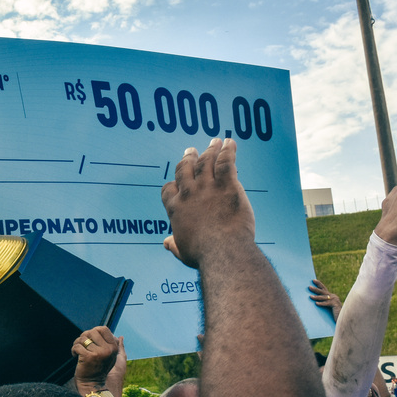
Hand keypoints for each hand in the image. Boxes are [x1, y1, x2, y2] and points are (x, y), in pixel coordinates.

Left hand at [72, 327, 122, 396]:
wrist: (92, 384)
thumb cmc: (99, 368)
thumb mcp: (110, 357)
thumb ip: (112, 346)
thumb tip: (120, 337)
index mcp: (113, 347)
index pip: (103, 329)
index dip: (93, 331)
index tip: (90, 339)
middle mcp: (108, 349)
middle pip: (91, 331)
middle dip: (84, 336)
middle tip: (82, 345)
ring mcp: (99, 353)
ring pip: (83, 338)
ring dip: (77, 343)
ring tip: (78, 351)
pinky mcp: (89, 357)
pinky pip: (77, 346)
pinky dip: (73, 350)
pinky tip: (75, 355)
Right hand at [160, 139, 253, 269]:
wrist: (222, 251)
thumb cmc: (202, 254)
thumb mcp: (182, 251)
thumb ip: (174, 244)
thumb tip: (167, 243)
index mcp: (175, 208)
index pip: (169, 189)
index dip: (173, 183)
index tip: (177, 182)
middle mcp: (188, 193)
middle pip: (185, 169)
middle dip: (188, 158)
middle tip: (191, 150)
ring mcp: (207, 187)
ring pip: (206, 162)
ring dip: (210, 150)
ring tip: (214, 142)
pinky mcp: (227, 185)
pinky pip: (226, 162)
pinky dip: (228, 151)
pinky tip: (230, 143)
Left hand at [307, 279, 341, 319]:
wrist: (343, 318)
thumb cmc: (334, 313)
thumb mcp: (327, 306)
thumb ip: (323, 301)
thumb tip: (312, 298)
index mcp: (331, 296)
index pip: (324, 288)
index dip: (319, 284)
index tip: (313, 280)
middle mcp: (333, 296)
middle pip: (323, 292)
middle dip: (316, 289)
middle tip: (309, 287)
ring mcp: (335, 300)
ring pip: (324, 298)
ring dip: (317, 297)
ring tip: (310, 296)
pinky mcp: (335, 305)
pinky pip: (327, 304)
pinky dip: (321, 303)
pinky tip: (316, 303)